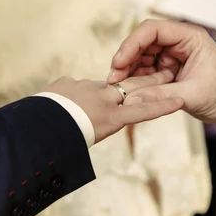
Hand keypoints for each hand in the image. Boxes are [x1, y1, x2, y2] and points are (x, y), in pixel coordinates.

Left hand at [45, 70, 183, 142]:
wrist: (37, 128)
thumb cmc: (64, 142)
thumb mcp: (90, 138)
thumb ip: (101, 122)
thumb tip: (100, 110)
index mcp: (110, 118)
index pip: (143, 111)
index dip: (161, 106)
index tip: (178, 100)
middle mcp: (102, 99)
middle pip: (129, 88)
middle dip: (145, 82)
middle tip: (160, 73)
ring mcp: (84, 87)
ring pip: (97, 88)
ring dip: (95, 96)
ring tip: (83, 110)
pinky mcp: (67, 82)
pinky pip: (74, 87)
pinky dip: (73, 94)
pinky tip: (63, 104)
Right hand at [107, 19, 215, 123]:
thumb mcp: (193, 95)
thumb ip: (161, 95)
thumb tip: (131, 98)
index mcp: (190, 38)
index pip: (153, 30)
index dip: (132, 44)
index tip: (119, 62)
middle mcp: (179, 43)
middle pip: (143, 43)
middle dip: (127, 60)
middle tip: (115, 79)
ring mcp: (173, 56)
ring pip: (142, 58)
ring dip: (130, 71)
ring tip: (121, 88)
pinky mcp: (169, 70)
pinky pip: (147, 71)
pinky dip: (138, 80)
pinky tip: (131, 91)